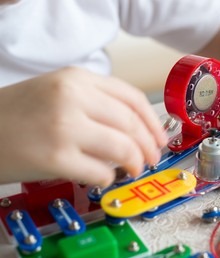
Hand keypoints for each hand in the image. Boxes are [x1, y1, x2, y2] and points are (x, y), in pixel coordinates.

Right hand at [0, 67, 167, 185]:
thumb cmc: (19, 114)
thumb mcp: (59, 93)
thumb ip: (97, 104)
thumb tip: (136, 130)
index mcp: (77, 78)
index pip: (133, 98)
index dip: (153, 122)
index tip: (159, 139)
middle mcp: (73, 97)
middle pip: (132, 123)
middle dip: (149, 146)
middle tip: (151, 159)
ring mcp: (64, 126)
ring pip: (123, 147)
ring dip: (135, 163)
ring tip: (132, 169)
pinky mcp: (54, 157)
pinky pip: (100, 171)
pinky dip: (108, 178)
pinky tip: (103, 177)